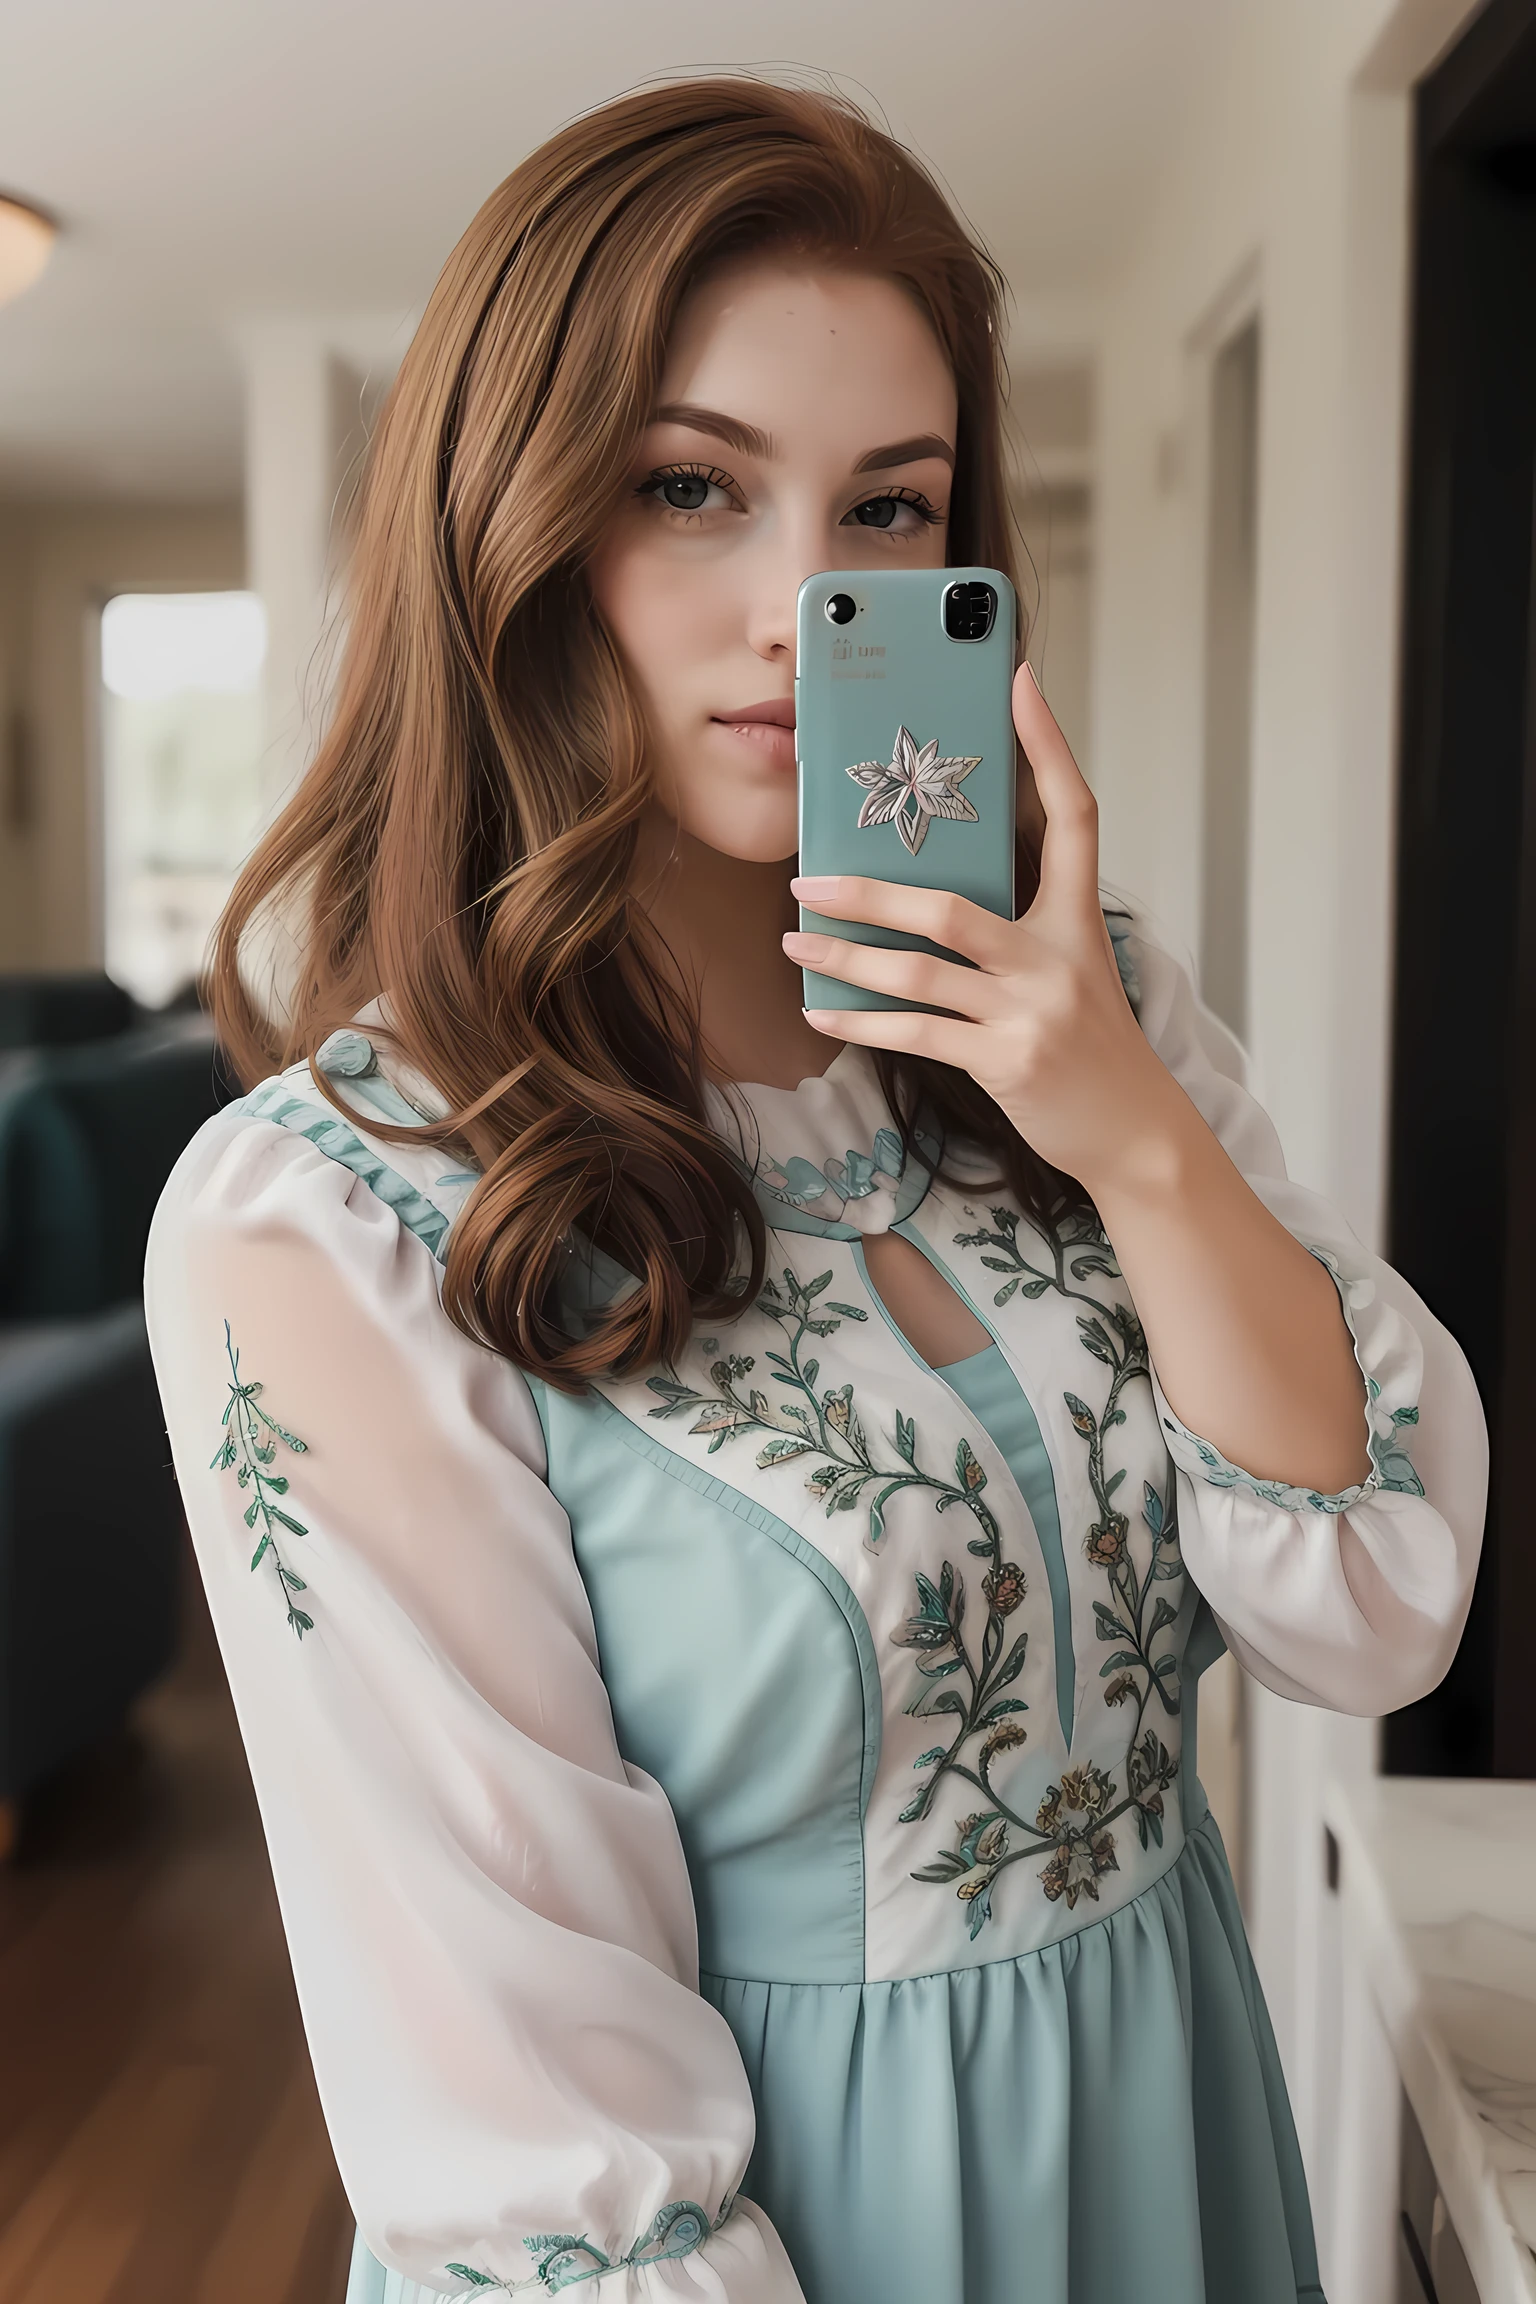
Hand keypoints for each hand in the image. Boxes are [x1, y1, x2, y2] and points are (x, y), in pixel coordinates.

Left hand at [784, 664, 1187, 1198]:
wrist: (1137, 1132)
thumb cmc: (1093, 1045)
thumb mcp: (1074, 969)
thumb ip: (1019, 926)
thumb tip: (932, 890)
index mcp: (1079, 918)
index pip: (1074, 814)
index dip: (1049, 744)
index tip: (1020, 681)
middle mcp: (1057, 957)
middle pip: (949, 906)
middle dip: (866, 891)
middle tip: (804, 877)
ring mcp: (1031, 1011)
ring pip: (917, 973)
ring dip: (843, 959)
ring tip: (794, 941)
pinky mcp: (1007, 1062)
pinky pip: (916, 1034)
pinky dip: (860, 1023)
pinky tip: (821, 1010)